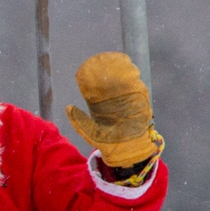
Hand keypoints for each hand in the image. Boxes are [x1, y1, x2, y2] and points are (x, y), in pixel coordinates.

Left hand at [65, 52, 161, 169]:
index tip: (90, 67)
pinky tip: (131, 71)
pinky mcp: (141, 103)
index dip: (94, 77)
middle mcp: (116, 101)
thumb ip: (79, 120)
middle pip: (112, 81)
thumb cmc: (109, 143)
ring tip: (119, 61)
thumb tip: (68, 106)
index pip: (98, 87)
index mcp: (102, 106)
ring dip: (124, 70)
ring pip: (127, 81)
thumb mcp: (90, 132)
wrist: (127, 151)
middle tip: (106, 59)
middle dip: (110, 69)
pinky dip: (136, 79)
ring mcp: (129, 101)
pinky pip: (139, 87)